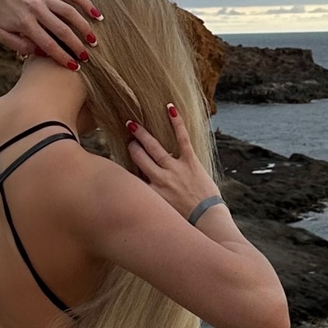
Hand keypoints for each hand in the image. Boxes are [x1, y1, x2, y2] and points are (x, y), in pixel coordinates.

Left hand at [0, 0, 100, 70]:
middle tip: (87, 57)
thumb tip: (42, 53)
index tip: (74, 67)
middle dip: (76, 45)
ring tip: (94, 40)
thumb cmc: (1, 15)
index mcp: (25, 23)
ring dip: (84, 27)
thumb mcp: (4, 35)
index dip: (62, 56)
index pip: (48, 44)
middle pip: (62, 30)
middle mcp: (37, 9)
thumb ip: (21, 46)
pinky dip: (85, 2)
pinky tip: (96, 14)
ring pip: (70, 12)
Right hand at [124, 104, 222, 218]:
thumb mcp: (161, 211)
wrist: (207, 219)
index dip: (125, 166)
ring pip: (153, 147)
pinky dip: (176, 123)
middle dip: (132, 146)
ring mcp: (175, 169)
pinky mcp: (190, 162)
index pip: (132, 174)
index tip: (120, 160)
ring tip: (133, 124)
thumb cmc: (186, 218)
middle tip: (130, 139)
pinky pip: (182, 139)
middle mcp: (160, 179)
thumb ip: (148, 198)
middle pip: (138, 157)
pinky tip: (170, 108)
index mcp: (151, 192)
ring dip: (142, 134)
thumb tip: (139, 191)